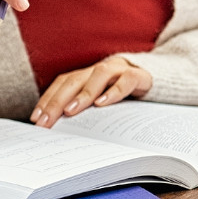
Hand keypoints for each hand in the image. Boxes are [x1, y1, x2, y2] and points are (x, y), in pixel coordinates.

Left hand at [33, 56, 151, 126]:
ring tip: (71, 111)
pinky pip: (126, 80)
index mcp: (88, 75)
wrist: (160, 79)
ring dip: (83, 93)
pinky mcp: (139, 75)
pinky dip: (114, 91)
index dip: (48, 99)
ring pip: (98, 75)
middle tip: (47, 120)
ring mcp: (120, 70)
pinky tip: (103, 103)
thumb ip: (85, 109)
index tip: (37, 119)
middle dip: (58, 101)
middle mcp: (100, 69)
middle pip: (74, 80)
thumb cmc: (125, 95)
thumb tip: (59, 129)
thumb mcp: (102, 101)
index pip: (62, 83)